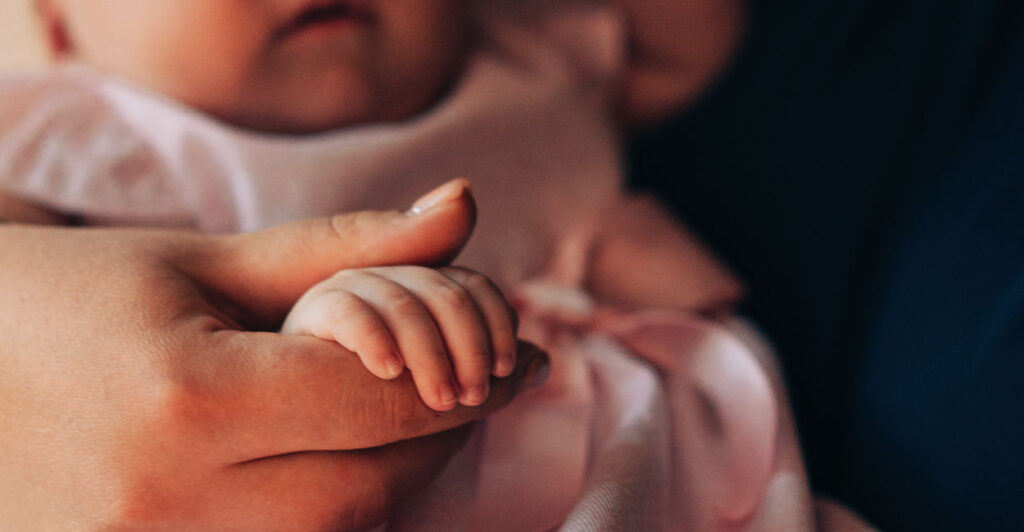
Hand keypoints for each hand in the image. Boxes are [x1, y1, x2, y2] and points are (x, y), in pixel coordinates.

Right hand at [0, 180, 548, 530]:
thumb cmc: (72, 294)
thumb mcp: (203, 258)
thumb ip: (344, 248)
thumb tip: (464, 211)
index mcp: (182, 397)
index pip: (373, 396)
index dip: (466, 375)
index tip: (524, 353)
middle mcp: (168, 499)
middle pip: (369, 486)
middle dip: (442, 434)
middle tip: (483, 386)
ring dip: (398, 479)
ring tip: (419, 420)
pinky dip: (333, 508)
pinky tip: (346, 460)